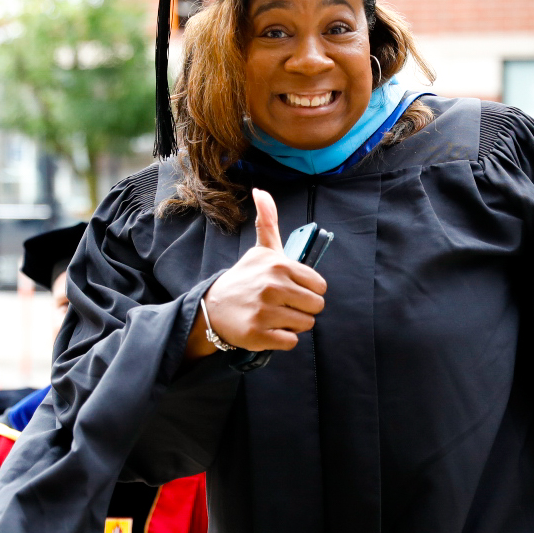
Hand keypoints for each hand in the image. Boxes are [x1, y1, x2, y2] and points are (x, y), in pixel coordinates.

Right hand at [185, 189, 326, 360]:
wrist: (213, 307)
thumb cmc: (245, 279)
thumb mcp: (261, 250)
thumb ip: (269, 222)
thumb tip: (261, 190)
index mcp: (279, 266)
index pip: (320, 286)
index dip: (308, 290)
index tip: (291, 289)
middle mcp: (273, 287)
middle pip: (316, 307)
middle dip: (303, 308)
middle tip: (283, 305)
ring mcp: (265, 312)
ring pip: (306, 325)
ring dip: (293, 324)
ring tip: (274, 316)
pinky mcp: (259, 334)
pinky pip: (291, 342)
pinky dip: (282, 339)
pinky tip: (268, 329)